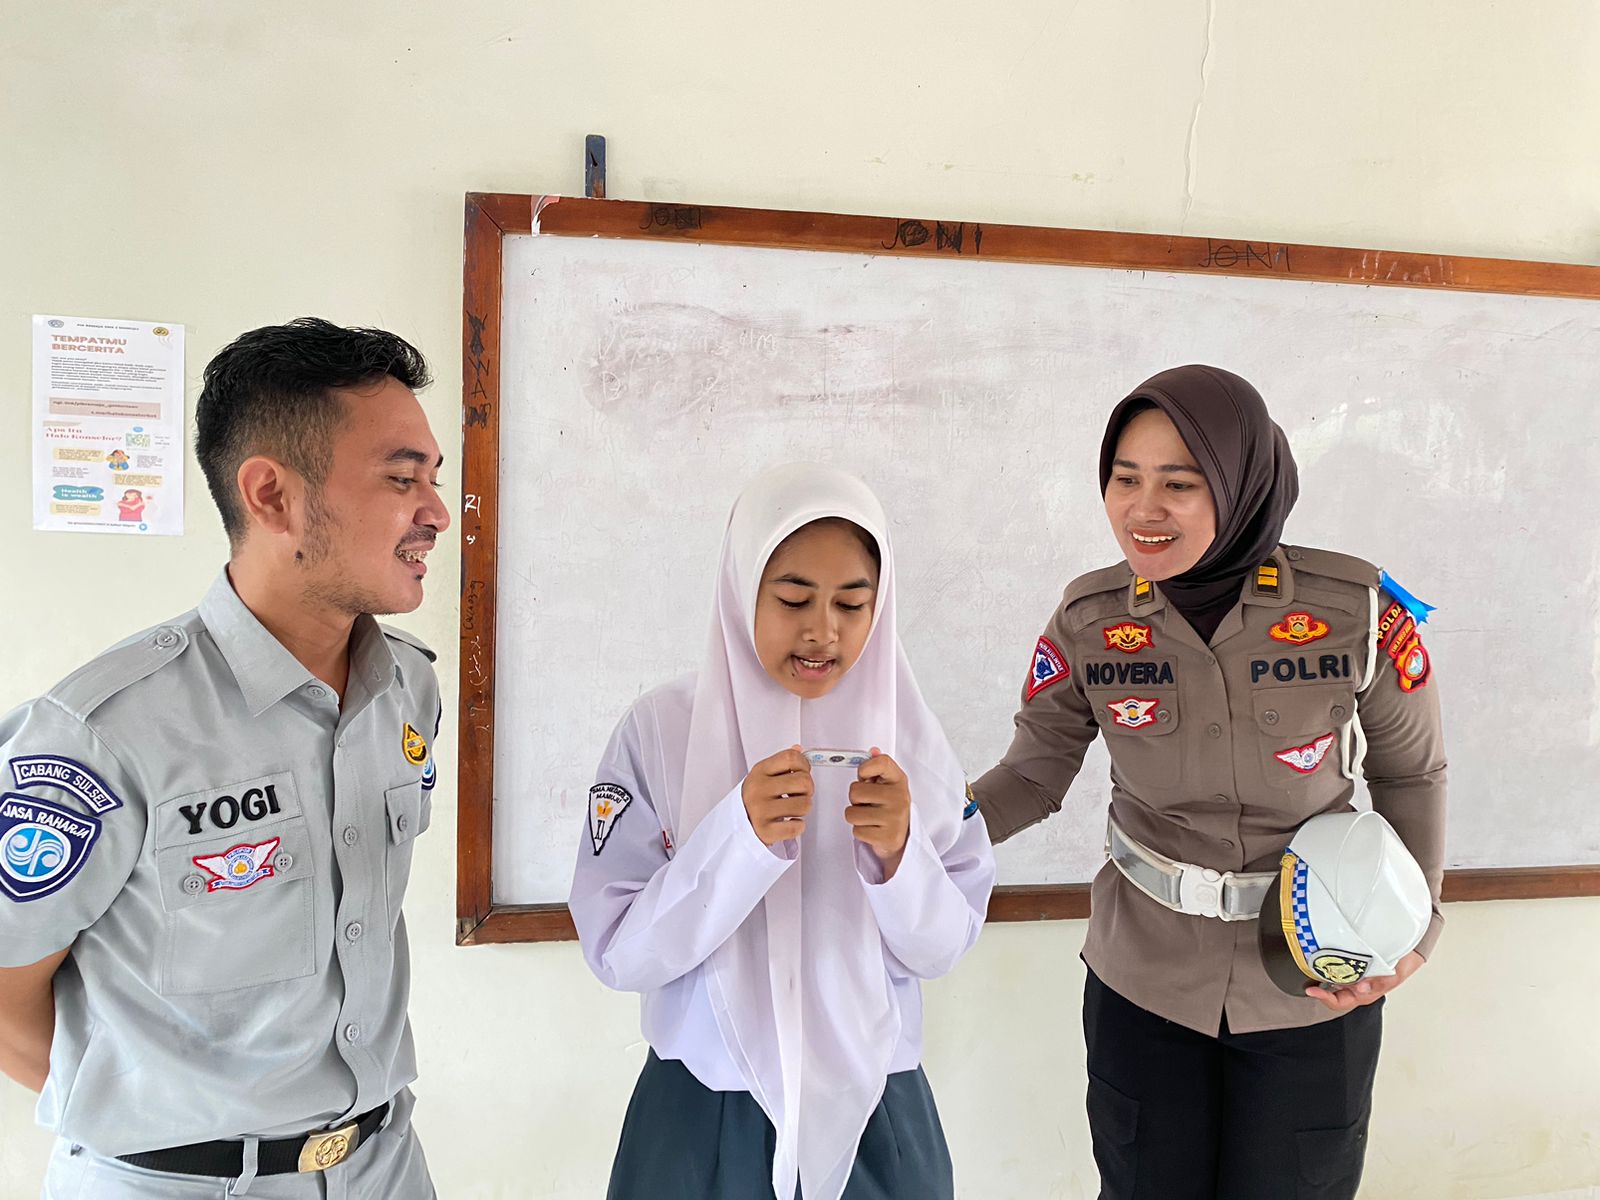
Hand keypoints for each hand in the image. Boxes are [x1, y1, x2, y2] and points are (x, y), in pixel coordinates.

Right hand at [742, 746, 813, 845]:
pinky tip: (788, 823)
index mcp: (760, 771)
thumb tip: (799, 749)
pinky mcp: (765, 831)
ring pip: (805, 804)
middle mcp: (758, 788)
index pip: (792, 757)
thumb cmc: (755, 798)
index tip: (801, 773)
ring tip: (792, 809)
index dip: (804, 765)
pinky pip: (797, 827)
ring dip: (803, 809)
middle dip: (808, 789)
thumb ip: (782, 762)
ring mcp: (760, 810)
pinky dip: (798, 826)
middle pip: (804, 781)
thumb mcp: (763, 775)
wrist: (735, 825)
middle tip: (799, 795)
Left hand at [847, 748, 910, 873]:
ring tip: (870, 817)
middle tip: (867, 803)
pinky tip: (873, 829)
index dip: (864, 769)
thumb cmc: (889, 806)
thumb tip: (873, 751)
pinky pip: (857, 831)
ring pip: (852, 813)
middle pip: (855, 791)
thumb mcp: (887, 784)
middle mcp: (899, 797)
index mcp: (898, 780)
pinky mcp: (888, 837)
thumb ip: (877, 766)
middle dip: (855, 800)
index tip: (864, 777)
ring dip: (856, 817)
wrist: (902, 835)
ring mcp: (895, 818)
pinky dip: (861, 832)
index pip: (880, 762)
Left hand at [1306, 949, 1423, 1011]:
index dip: (1324, 999)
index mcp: (1363, 994)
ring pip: (1331, 977)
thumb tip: (1361, 988)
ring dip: (1321, 971)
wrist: (1407, 951)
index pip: (1340, 1002)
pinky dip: (1328, 960)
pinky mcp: (1349, 962)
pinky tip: (1322, 952)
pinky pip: (1336, 964)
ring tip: (1310, 962)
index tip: (1312, 991)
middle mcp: (1354, 986)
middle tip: (1307, 972)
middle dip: (1318, 984)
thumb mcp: (1392, 976)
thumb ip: (1379, 983)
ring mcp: (1350, 974)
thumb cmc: (1399, 967)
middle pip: (1331, 990)